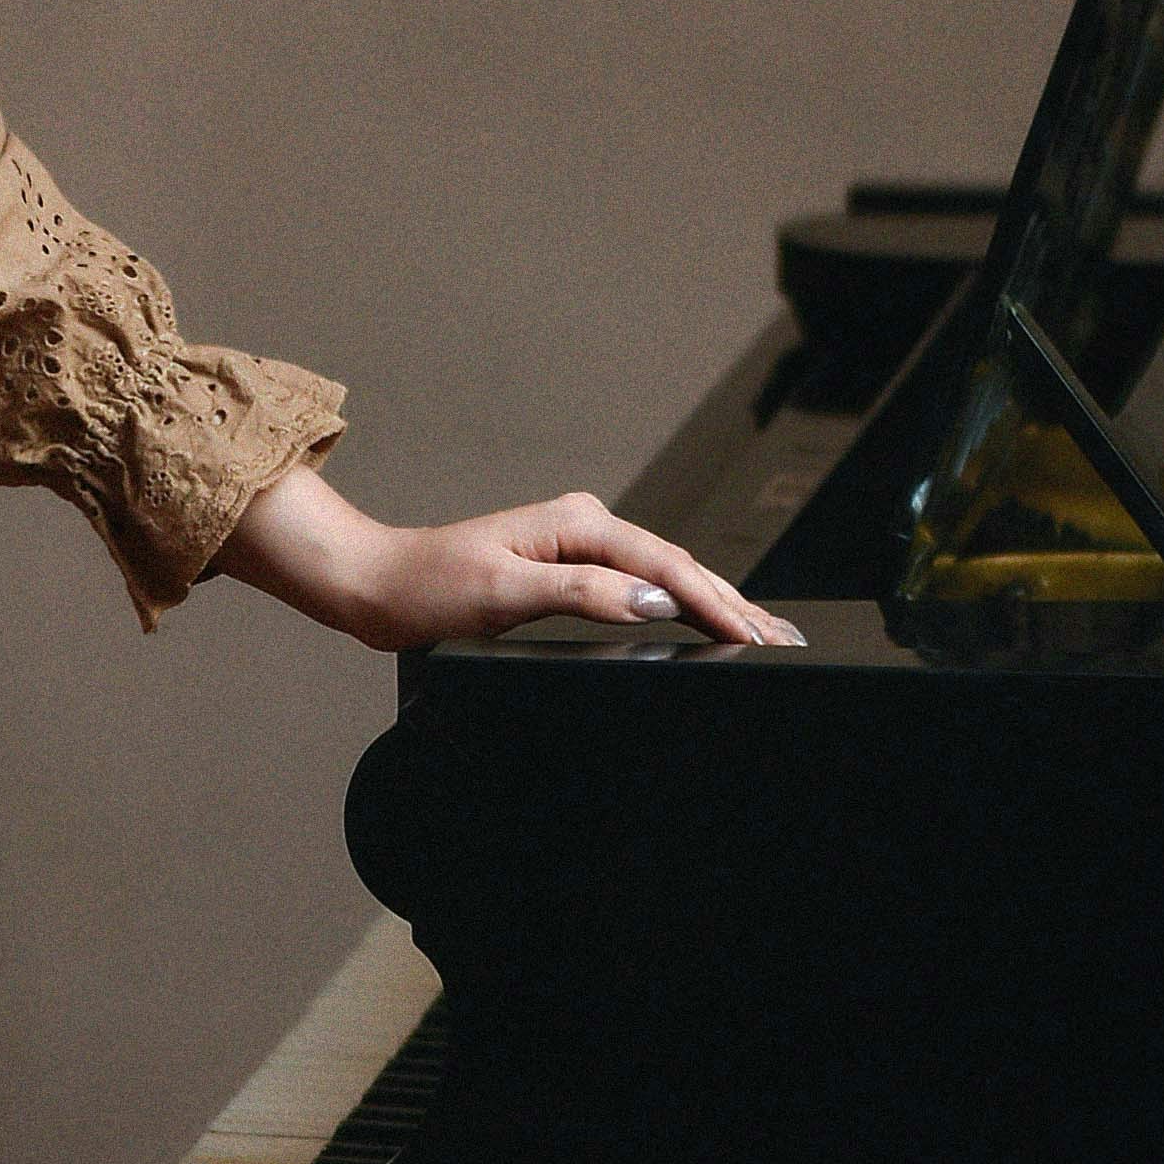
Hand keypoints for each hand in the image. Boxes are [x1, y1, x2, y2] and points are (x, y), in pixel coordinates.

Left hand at [221, 462, 799, 652]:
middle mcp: (583, 525)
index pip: (665, 568)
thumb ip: (579, 593)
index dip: (716, 602)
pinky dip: (678, 602)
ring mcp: (577, 545)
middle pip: (676, 565)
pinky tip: (700, 619)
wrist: (378, 586)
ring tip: (762, 631)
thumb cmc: (427, 590)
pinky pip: (638, 584)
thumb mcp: (502, 594)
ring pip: (662, 575)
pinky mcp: (567, 567)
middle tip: (784, 639)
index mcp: (577, 524)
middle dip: (733, 601)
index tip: (756, 634)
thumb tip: (649, 599)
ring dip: (714, 602)